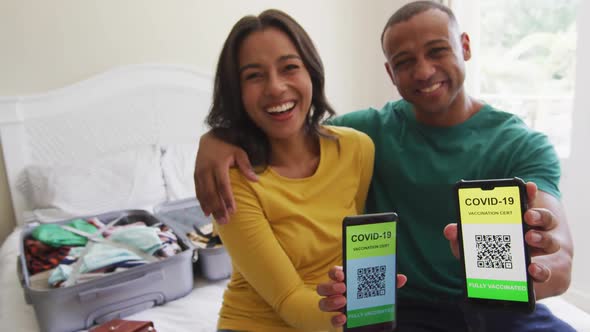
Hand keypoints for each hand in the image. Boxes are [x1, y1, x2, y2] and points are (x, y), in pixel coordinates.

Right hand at [194, 132, 256, 223]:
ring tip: (219, 221)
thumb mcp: (239, 152)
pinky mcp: (195, 176)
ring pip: (203, 195)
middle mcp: (206, 170)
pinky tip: (207, 213)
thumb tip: (256, 180)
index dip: (227, 199)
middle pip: (212, 193)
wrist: (209, 139)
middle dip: (218, 208)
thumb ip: (246, 166)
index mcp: (218, 164)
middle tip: (226, 221)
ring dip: (210, 209)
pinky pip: (198, 192)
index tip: (233, 211)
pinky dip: (202, 203)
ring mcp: (199, 173)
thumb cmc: (228, 146)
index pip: (223, 185)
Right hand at [316, 266, 406, 327]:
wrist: (363, 316)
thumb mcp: (376, 287)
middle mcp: (335, 292)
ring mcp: (333, 306)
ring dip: (330, 302)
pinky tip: (343, 318)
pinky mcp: (336, 318)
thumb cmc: (367, 295)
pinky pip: (330, 320)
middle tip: (343, 288)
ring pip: (322, 302)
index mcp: (343, 280)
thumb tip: (401, 278)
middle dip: (331, 286)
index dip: (335, 272)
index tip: (342, 274)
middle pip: (323, 287)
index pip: (334, 273)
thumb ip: (386, 282)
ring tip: (343, 301)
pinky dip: (335, 319)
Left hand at [444, 181, 570, 284]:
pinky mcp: (539, 273)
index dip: (528, 193)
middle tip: (527, 216)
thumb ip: (461, 236)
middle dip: (538, 215)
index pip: (526, 203)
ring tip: (529, 238)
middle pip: (545, 219)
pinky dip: (541, 271)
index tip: (527, 185)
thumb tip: (450, 229)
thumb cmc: (484, 255)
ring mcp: (538, 254)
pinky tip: (532, 269)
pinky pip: (545, 272)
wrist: (497, 283)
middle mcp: (533, 233)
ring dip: (542, 238)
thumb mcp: (470, 244)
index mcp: (517, 221)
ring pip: (551, 241)